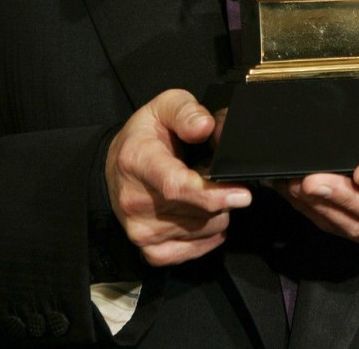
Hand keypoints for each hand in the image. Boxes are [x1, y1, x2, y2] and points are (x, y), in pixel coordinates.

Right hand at [105, 90, 251, 266]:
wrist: (117, 167)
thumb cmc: (145, 136)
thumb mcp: (164, 106)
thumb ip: (186, 111)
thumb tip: (206, 127)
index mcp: (138, 160)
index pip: (176, 185)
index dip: (212, 193)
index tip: (242, 194)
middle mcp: (135, 200)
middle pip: (196, 210)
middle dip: (221, 195)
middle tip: (216, 174)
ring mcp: (140, 229)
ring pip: (201, 231)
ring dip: (216, 213)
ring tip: (205, 190)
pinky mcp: (148, 250)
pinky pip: (190, 252)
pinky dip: (207, 237)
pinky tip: (206, 217)